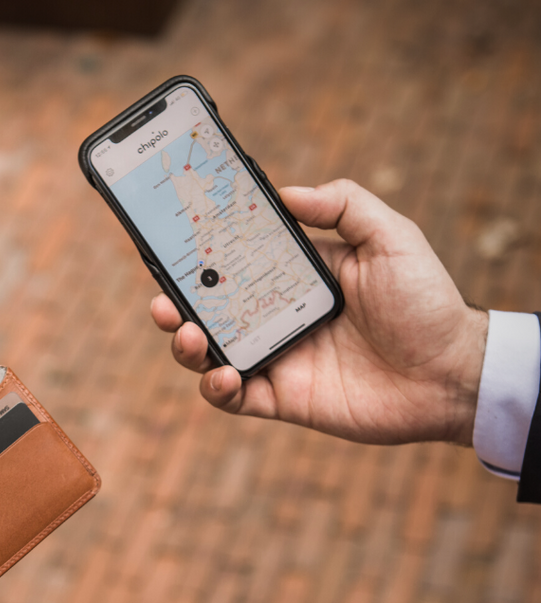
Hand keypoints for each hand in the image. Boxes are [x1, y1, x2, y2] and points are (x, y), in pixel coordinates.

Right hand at [153, 178, 488, 445]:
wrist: (451, 375)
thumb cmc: (426, 302)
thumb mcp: (391, 237)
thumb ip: (343, 204)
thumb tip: (285, 192)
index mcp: (294, 277)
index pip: (235, 263)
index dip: (200, 257)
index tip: (173, 244)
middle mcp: (277, 316)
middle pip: (209, 311)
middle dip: (176, 305)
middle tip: (162, 299)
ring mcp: (277, 358)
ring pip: (211, 355)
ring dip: (187, 347)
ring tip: (187, 335)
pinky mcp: (282, 399)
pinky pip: (235, 399)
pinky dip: (219, 390)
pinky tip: (225, 376)